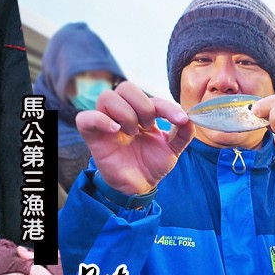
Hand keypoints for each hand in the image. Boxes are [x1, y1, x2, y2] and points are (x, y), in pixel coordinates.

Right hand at [76, 81, 194, 195]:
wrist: (139, 186)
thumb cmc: (152, 165)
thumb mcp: (173, 148)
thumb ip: (183, 132)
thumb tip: (189, 118)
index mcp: (140, 113)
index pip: (151, 97)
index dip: (167, 106)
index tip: (179, 119)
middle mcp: (122, 114)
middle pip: (125, 87)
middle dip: (142, 105)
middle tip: (147, 126)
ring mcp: (106, 124)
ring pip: (106, 97)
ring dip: (124, 112)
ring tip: (132, 132)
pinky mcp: (92, 136)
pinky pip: (85, 118)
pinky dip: (100, 120)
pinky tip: (115, 131)